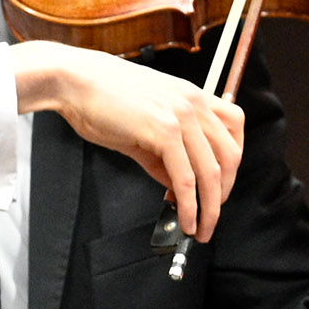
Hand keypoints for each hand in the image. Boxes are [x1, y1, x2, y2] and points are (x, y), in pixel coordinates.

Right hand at [11, 42, 244, 241]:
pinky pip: (186, 178)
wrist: (74, 81)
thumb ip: (164, 155)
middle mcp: (194, 103)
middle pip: (231, 156)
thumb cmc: (102, 97)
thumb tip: (177, 186)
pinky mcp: (164, 132)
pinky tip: (186, 219)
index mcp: (192, 96)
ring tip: (201, 228)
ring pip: (212, 172)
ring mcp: (181, 116)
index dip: (233, 161)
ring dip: (210, 208)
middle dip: (224, 193)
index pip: (235, 127)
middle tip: (212, 214)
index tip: (221, 183)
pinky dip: (190, 205)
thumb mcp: (144, 124)